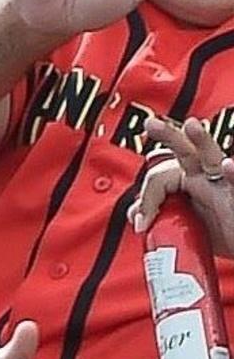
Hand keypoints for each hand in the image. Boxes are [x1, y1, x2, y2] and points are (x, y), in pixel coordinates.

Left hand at [128, 116, 233, 255]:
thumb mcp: (180, 226)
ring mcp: (225, 185)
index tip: (141, 225)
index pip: (160, 176)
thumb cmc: (213, 234)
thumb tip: (135, 213)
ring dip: (201, 140)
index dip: (147, 198)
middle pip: (185, 151)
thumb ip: (158, 215)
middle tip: (151, 124)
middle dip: (169, 135)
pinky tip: (229, 166)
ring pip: (212, 156)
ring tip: (191, 126)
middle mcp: (206, 178)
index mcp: (188, 182)